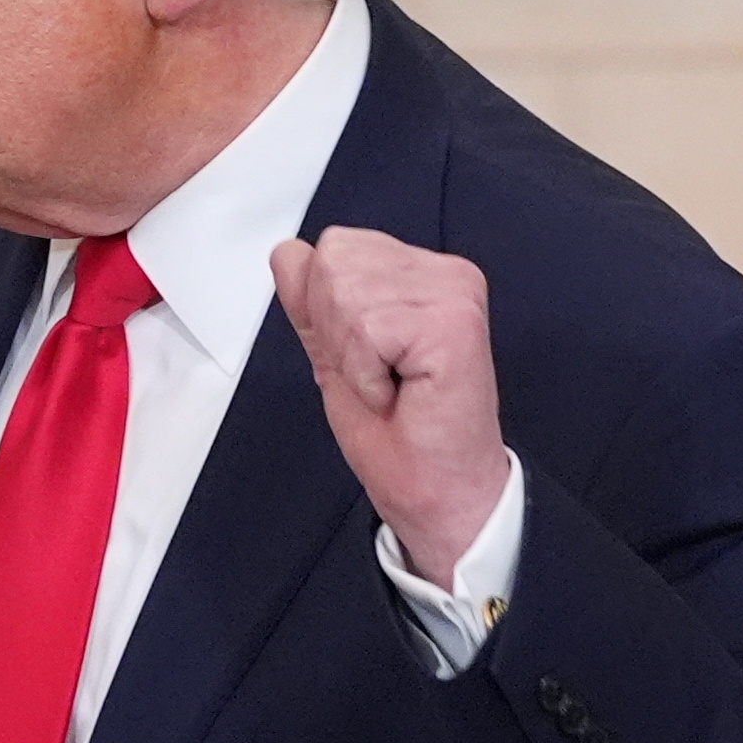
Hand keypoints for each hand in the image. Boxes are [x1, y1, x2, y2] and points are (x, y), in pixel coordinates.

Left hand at [271, 225, 511, 586]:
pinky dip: (367, 373)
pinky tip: (401, 392)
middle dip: (335, 330)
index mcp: (418, 274)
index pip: (333, 248)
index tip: (367, 360)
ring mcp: (454, 291)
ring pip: (346, 291)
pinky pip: (367, 327)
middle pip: (334, 259)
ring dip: (354, 357)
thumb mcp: (335, 357)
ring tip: (391, 386)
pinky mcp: (455, 319)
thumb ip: (312, 303)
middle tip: (379, 376)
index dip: (326, 311)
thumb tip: (288, 253)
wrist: (438, 494)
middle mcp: (442, 273)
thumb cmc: (403, 439)